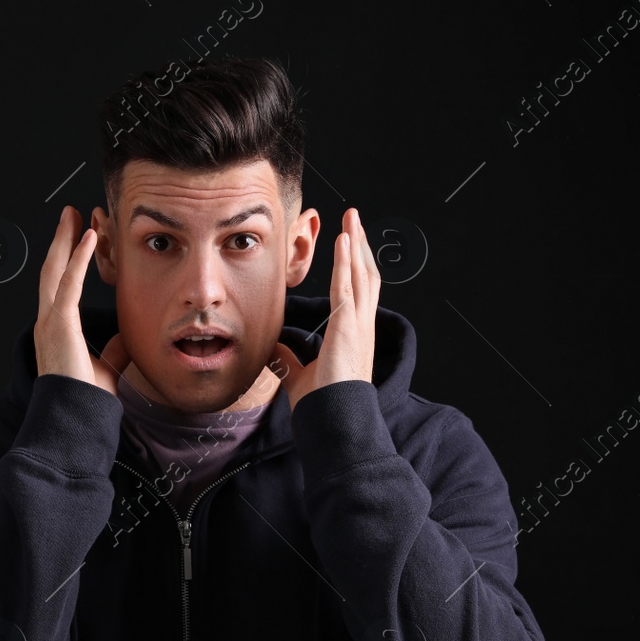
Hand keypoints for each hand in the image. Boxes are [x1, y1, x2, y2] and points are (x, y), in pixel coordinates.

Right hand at [35, 206, 129, 395]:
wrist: (77, 418)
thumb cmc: (86, 398)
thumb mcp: (106, 366)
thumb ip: (114, 349)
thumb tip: (126, 336)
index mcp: (57, 329)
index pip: (59, 284)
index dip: (67, 259)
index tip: (77, 237)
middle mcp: (48, 321)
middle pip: (51, 270)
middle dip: (61, 240)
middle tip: (69, 215)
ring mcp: (50, 321)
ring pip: (55, 270)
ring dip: (65, 239)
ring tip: (74, 215)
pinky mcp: (59, 324)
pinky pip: (68, 283)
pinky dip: (78, 258)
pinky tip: (87, 238)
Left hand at [271, 207, 381, 411]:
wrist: (333, 422)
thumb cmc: (322, 404)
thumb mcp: (299, 374)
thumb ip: (288, 359)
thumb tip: (272, 347)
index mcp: (354, 335)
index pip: (358, 291)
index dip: (354, 266)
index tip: (348, 244)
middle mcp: (362, 326)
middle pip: (366, 275)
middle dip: (360, 245)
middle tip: (354, 219)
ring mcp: (359, 325)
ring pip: (362, 274)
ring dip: (356, 243)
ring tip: (351, 218)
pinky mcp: (348, 326)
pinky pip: (347, 286)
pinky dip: (345, 261)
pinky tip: (342, 240)